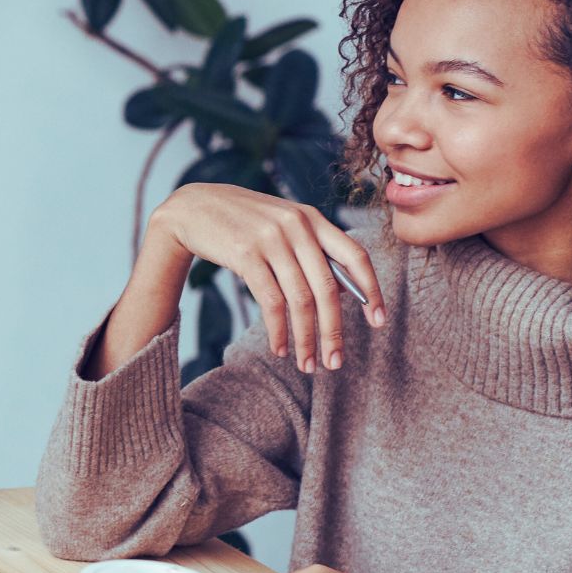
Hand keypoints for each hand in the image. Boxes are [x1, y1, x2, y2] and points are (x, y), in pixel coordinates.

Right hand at [144, 183, 386, 372]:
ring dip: (305, 339)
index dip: (372, 291)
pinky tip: (280, 348)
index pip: (355, 256)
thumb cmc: (242, 222)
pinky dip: (278, 330)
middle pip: (327, 288)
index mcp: (312, 218)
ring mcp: (270, 239)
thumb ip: (311, 251)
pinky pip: (271, 302)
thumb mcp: (282, 226)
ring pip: (300, 300)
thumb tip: (345, 293)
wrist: (192, 208)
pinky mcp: (245, 254)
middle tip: (335, 362)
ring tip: (307, 364)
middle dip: (333, 330)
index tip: (379, 321)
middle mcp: (296, 226)